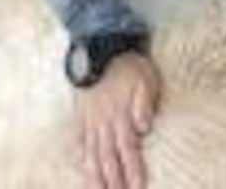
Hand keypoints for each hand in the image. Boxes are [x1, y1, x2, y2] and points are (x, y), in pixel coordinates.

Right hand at [79, 52, 160, 188]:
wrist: (103, 49)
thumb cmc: (130, 66)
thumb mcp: (145, 79)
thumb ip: (144, 103)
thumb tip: (144, 126)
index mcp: (121, 115)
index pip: (128, 149)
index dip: (133, 170)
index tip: (138, 187)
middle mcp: (103, 123)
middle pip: (108, 158)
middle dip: (113, 182)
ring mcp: (91, 122)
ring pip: (92, 155)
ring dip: (96, 177)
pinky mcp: (83, 118)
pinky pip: (79, 142)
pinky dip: (80, 157)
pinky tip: (81, 168)